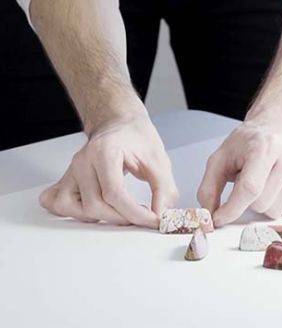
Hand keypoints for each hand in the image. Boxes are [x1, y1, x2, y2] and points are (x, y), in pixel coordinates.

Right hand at [39, 113, 177, 227]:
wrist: (118, 123)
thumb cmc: (135, 137)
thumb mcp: (157, 157)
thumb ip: (163, 186)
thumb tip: (161, 213)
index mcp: (104, 151)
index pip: (114, 192)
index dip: (134, 212)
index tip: (152, 219)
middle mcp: (82, 161)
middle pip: (94, 204)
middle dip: (121, 218)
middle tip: (142, 216)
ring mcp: (71, 171)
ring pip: (72, 208)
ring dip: (98, 217)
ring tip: (121, 211)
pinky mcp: (66, 179)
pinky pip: (56, 203)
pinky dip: (72, 213)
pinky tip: (95, 210)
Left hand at [197, 119, 281, 225]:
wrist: (278, 125)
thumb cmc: (250, 142)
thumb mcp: (221, 157)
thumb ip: (209, 187)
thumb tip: (210, 217)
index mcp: (265, 146)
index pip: (249, 189)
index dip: (232, 209)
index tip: (219, 218)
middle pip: (261, 203)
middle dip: (248, 200)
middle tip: (250, 179)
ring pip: (276, 211)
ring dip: (264, 202)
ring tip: (265, 179)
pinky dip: (280, 201)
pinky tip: (279, 182)